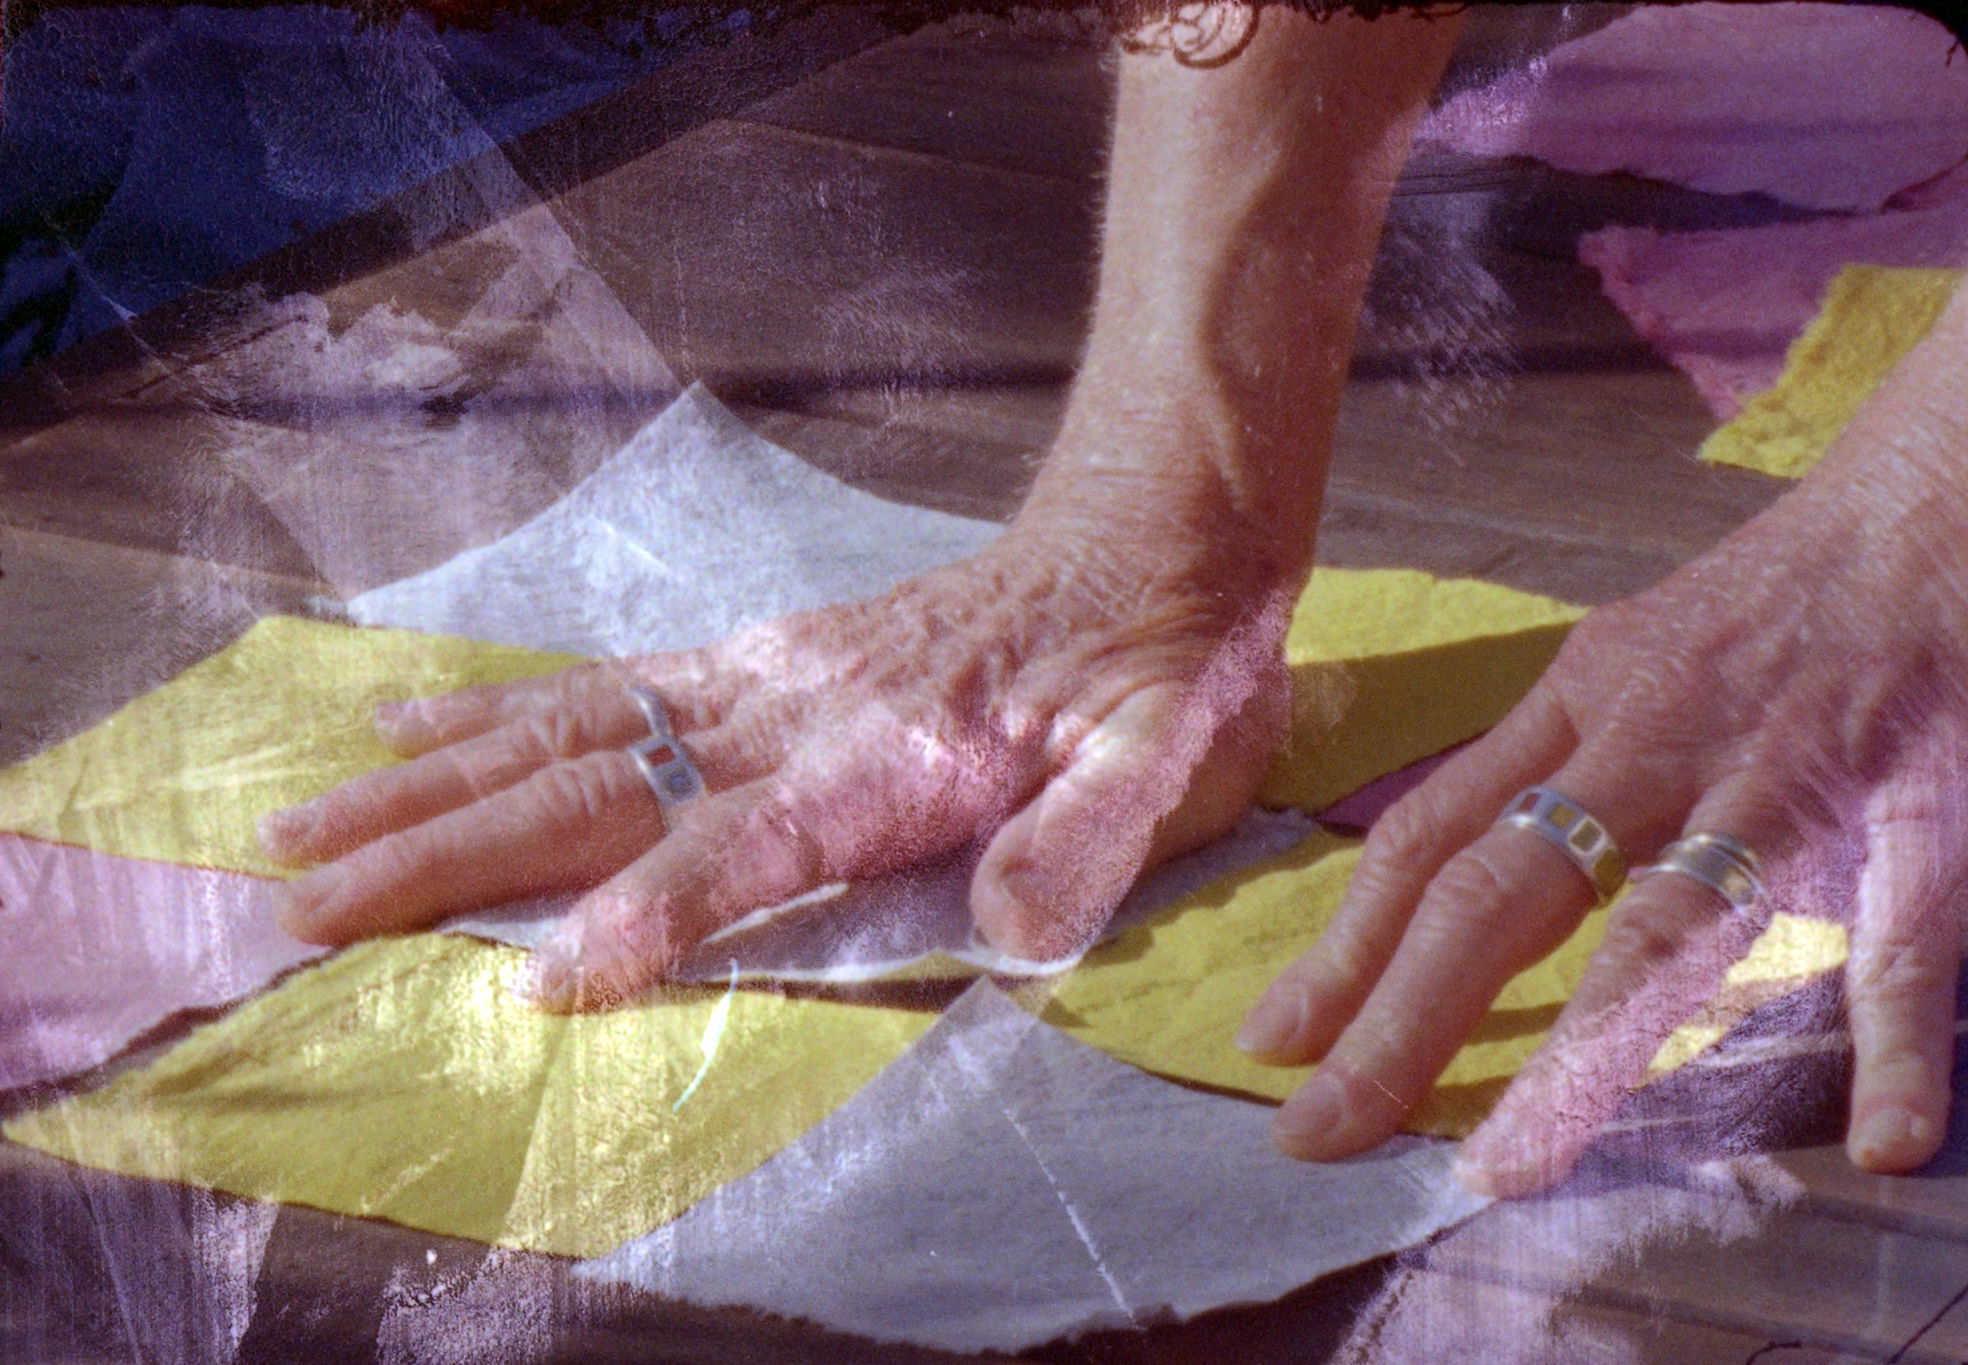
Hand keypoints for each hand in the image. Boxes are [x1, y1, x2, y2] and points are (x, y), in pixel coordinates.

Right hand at [260, 474, 1292, 1006]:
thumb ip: (1083, 843)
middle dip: (447, 852)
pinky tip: (409, 716)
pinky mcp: (755, 656)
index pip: (734, 848)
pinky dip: (493, 707)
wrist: (1147, 535)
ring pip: (563, 732)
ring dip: (429, 783)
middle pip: (593, 787)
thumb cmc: (1156, 665)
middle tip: (309, 904)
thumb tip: (1012, 935)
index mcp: (881, 757)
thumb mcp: (1161, 759)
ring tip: (307, 820)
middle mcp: (791, 712)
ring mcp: (760, 676)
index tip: (539, 985)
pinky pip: (600, 682)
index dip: (642, 916)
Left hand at [1237, 295, 1967, 1190]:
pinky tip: (1880, 1140)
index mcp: (1573, 708)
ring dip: (1584, 1050)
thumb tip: (1434, 880)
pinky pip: (1901, 933)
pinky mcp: (1915, 802)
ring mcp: (1777, 776)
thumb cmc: (1761, 601)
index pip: (1425, 840)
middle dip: (1399, 1019)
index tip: (1269, 1045)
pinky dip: (1893, 1037)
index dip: (1341, 948)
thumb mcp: (1619, 664)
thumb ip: (1541, 770)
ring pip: (1666, 921)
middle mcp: (1650, 742)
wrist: (1930, 507)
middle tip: (1321, 1135)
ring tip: (1511, 1163)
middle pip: (1498, 891)